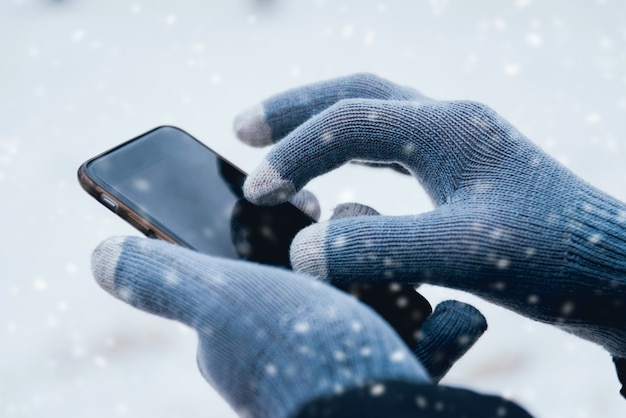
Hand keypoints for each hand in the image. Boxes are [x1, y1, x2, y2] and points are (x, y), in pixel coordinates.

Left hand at [92, 237, 519, 416]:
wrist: (381, 415)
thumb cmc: (296, 355)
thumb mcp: (220, 302)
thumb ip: (163, 279)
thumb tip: (100, 254)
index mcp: (245, 334)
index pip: (255, 268)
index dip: (278, 230)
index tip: (301, 199)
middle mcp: (291, 354)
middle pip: (322, 279)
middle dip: (342, 248)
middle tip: (349, 223)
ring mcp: (347, 366)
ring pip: (374, 303)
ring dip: (390, 280)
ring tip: (395, 274)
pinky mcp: (396, 376)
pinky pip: (424, 339)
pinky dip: (440, 326)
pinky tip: (449, 320)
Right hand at [235, 73, 625, 358]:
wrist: (614, 274)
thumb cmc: (555, 261)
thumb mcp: (465, 253)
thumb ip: (379, 248)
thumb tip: (302, 250)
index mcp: (450, 128)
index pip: (349, 122)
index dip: (294, 152)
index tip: (257, 190)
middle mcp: (450, 124)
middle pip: (355, 94)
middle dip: (293, 109)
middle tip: (240, 127)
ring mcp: (456, 145)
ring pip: (371, 117)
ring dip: (316, 127)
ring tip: (270, 144)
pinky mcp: (460, 172)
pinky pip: (389, 148)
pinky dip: (347, 156)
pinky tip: (334, 177)